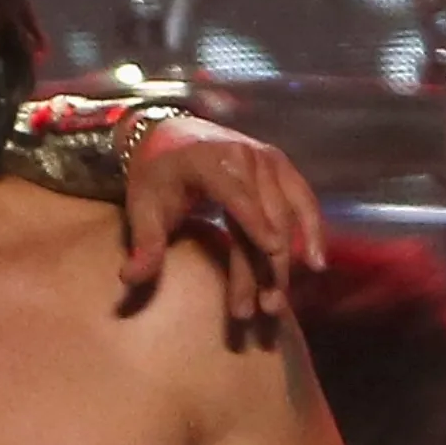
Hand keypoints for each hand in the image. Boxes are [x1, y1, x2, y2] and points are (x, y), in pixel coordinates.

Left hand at [120, 113, 325, 317]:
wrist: (170, 137)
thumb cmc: (154, 177)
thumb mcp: (141, 207)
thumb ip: (143, 244)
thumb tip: (129, 279)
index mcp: (208, 161)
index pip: (236, 193)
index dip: (255, 220)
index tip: (272, 250)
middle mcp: (245, 155)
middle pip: (266, 213)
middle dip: (268, 263)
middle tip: (263, 307)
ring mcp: (268, 159)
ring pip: (288, 214)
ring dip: (290, 258)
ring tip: (280, 300)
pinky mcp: (281, 167)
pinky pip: (303, 201)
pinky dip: (312, 231)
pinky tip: (317, 264)